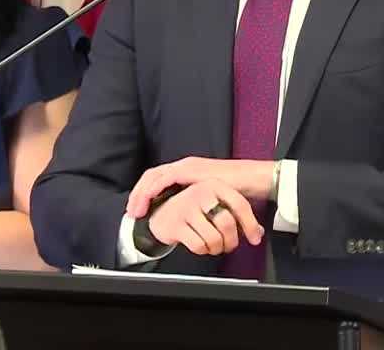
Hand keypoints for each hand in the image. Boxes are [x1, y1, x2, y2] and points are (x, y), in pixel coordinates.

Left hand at [127, 157, 274, 218]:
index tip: (138, 210)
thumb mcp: (212, 198)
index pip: (159, 179)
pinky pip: (164, 178)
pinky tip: (147, 202)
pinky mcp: (190, 170)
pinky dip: (153, 190)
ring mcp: (186, 166)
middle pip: (152, 176)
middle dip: (138, 194)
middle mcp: (184, 166)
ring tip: (135, 211)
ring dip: (141, 193)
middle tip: (131, 212)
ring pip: (154, 176)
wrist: (252, 179)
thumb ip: (199, 203)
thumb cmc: (237, 189)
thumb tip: (190, 217)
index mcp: (188, 171)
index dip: (146, 194)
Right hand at [146, 179, 263, 255]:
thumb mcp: (215, 205)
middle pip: (228, 223)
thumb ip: (237, 216)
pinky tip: (201, 245)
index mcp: (214, 185)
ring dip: (217, 248)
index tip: (255, 239)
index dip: (250, 225)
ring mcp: (186, 207)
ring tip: (214, 246)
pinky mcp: (176, 224)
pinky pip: (199, 245)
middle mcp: (200, 192)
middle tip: (229, 245)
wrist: (161, 213)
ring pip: (214, 238)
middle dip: (231, 241)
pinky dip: (203, 251)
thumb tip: (257, 232)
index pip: (240, 204)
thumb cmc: (193, 209)